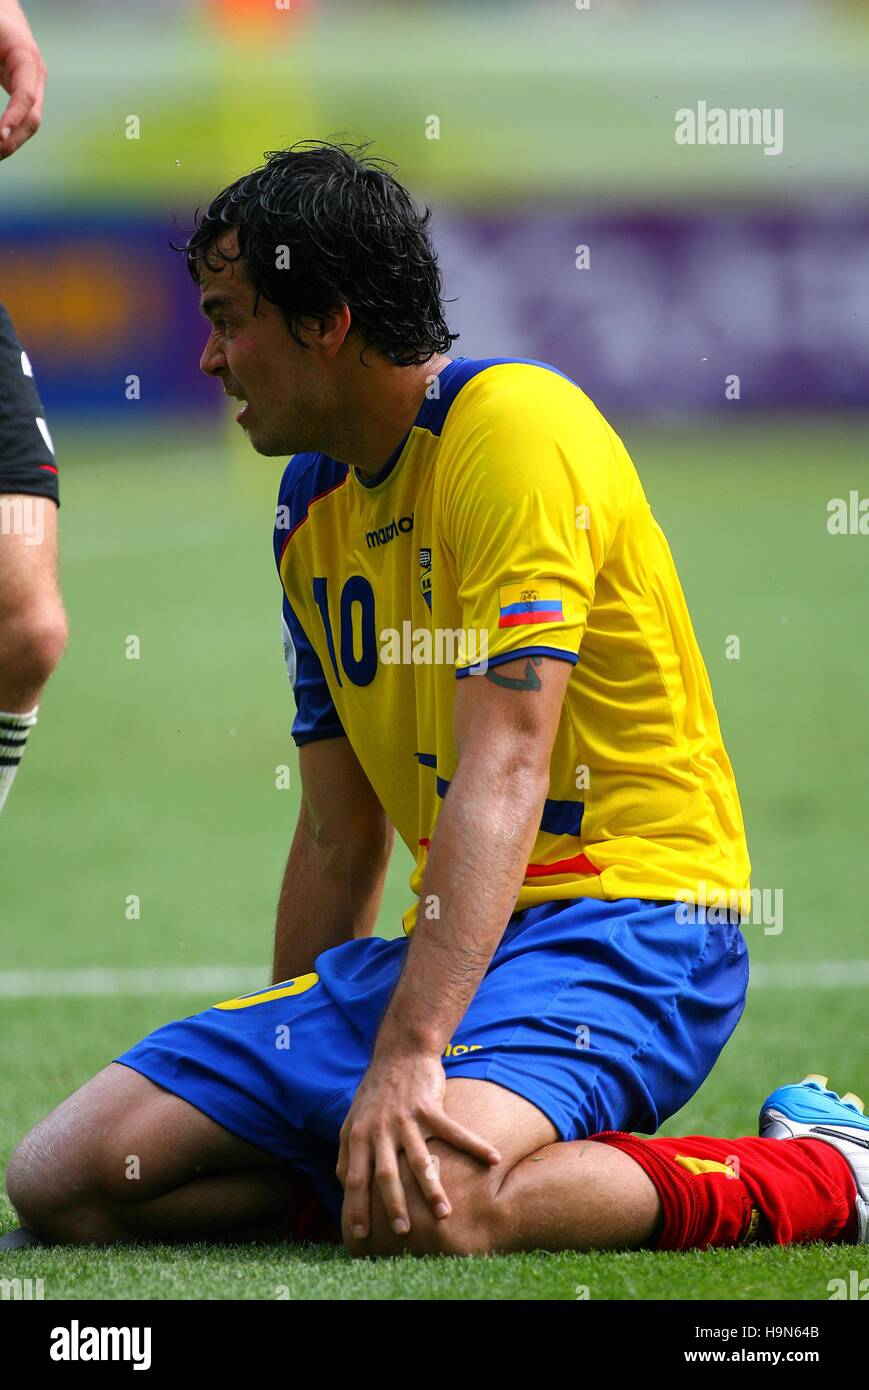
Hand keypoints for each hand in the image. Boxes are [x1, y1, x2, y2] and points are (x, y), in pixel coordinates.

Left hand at [0, 1, 45, 159]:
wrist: (3, 11)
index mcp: (25, 56)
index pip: (25, 95)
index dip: (13, 118)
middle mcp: (35, 74)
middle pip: (32, 117)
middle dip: (13, 140)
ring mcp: (34, 84)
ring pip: (30, 123)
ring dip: (13, 142)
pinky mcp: (26, 91)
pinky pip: (23, 118)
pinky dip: (11, 134)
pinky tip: (0, 144)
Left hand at [336, 1050, 500, 1238]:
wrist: (401, 1053)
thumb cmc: (376, 1091)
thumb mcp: (353, 1119)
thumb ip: (348, 1151)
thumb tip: (344, 1184)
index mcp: (360, 1136)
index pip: (354, 1178)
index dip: (356, 1207)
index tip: (360, 1234)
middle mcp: (381, 1130)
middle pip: (386, 1174)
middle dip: (393, 1205)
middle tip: (402, 1231)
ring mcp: (406, 1119)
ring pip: (420, 1160)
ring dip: (432, 1189)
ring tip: (443, 1213)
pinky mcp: (429, 1107)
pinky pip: (454, 1132)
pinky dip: (475, 1146)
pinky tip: (493, 1159)